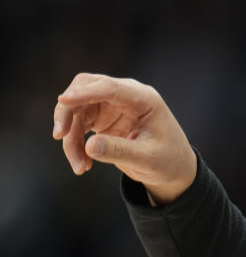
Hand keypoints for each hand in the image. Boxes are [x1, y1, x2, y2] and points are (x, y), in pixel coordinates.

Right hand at [52, 73, 196, 203]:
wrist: (174, 169)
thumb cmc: (168, 160)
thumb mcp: (148, 159)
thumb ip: (120, 151)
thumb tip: (90, 146)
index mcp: (143, 98)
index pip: (109, 87)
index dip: (85, 92)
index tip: (63, 100)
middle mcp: (126, 96)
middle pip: (85, 87)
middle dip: (68, 110)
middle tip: (60, 136)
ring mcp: (112, 105)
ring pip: (76, 110)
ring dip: (71, 137)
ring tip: (80, 167)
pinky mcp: (103, 118)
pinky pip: (78, 124)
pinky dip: (75, 143)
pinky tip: (83, 164)